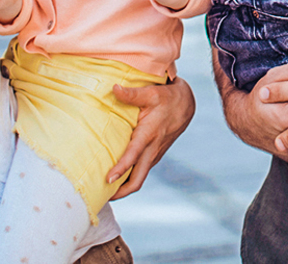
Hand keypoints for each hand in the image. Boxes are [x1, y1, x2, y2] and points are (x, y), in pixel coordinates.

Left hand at [106, 76, 195, 198]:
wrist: (186, 105)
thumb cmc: (167, 98)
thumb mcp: (151, 93)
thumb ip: (132, 94)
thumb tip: (114, 89)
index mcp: (149, 134)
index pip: (134, 156)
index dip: (121, 169)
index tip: (108, 179)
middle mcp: (152, 149)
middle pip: (137, 179)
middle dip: (120, 192)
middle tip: (101, 197)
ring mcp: (154, 155)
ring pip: (139, 178)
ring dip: (123, 188)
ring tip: (103, 193)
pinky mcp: (154, 155)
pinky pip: (141, 171)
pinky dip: (129, 178)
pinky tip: (116, 179)